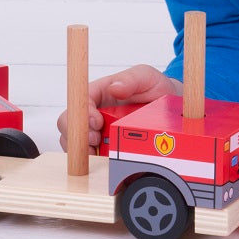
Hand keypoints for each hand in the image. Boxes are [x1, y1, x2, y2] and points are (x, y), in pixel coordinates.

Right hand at [56, 65, 179, 151]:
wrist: (169, 106)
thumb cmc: (154, 88)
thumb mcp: (147, 77)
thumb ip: (132, 79)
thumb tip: (115, 87)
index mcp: (99, 92)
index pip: (79, 102)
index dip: (82, 114)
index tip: (97, 123)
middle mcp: (94, 112)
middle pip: (69, 123)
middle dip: (78, 135)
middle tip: (96, 141)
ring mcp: (98, 130)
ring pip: (75, 142)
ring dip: (83, 150)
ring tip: (99, 154)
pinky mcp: (105, 146)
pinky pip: (90, 156)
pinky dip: (92, 161)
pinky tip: (105, 161)